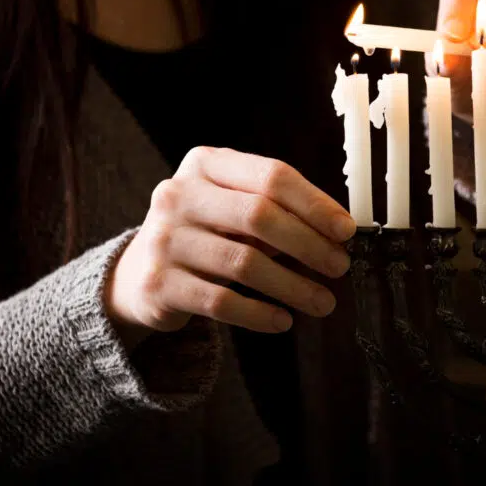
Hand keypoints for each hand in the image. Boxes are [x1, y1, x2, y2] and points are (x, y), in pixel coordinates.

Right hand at [106, 147, 356, 347]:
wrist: (139, 274)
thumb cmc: (206, 234)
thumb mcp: (233, 209)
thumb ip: (277, 211)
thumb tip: (338, 232)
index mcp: (204, 164)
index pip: (271, 176)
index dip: (314, 204)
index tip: (346, 230)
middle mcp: (179, 195)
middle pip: (259, 216)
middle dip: (308, 244)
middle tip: (339, 267)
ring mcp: (165, 240)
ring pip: (244, 263)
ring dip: (293, 286)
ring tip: (323, 302)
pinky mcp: (160, 284)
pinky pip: (222, 302)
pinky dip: (260, 314)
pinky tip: (282, 321)